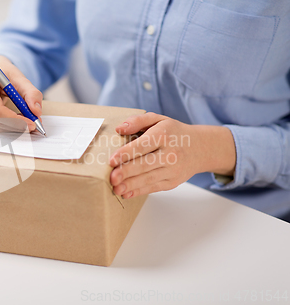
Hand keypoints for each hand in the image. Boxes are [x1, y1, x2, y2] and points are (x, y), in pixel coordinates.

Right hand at [0, 56, 42, 132]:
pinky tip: (15, 120)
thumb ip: (31, 93)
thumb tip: (36, 111)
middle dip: (15, 126)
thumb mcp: (20, 78)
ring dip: (11, 128)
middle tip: (32, 126)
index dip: (15, 120)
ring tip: (25, 120)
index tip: (32, 123)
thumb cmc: (4, 73)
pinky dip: (5, 127)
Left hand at [109, 112, 235, 198]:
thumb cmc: (173, 132)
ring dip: (130, 185)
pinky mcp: (173, 182)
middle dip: (126, 172)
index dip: (126, 153)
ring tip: (116, 188)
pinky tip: (126, 193)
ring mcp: (173, 170)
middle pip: (145, 164)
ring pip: (148, 179)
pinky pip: (154, 188)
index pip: (143, 145)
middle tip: (111, 178)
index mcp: (164, 135)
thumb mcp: (158, 119)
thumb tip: (119, 129)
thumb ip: (138, 121)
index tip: (111, 160)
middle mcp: (170, 153)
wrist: (201, 148)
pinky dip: (139, 191)